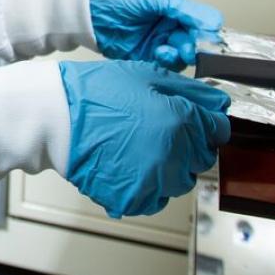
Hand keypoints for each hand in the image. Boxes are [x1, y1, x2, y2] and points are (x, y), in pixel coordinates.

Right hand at [59, 60, 230, 218]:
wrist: (54, 120)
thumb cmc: (96, 93)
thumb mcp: (146, 75)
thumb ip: (190, 91)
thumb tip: (220, 105)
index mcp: (182, 122)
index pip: (218, 130)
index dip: (205, 122)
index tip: (189, 119)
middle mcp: (175, 155)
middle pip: (202, 158)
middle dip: (188, 145)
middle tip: (157, 130)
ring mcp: (154, 181)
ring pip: (180, 181)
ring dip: (168, 167)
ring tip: (138, 147)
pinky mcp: (134, 199)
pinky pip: (155, 199)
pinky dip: (147, 186)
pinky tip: (127, 165)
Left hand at [90, 0, 221, 69]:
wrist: (88, 13)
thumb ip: (184, 9)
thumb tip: (214, 22)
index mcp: (175, 12)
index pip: (202, 25)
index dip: (206, 33)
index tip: (205, 39)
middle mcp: (170, 29)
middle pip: (194, 44)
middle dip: (194, 48)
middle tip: (189, 49)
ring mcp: (159, 45)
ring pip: (181, 57)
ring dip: (179, 55)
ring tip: (167, 49)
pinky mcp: (146, 60)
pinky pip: (164, 67)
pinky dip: (166, 63)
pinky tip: (159, 55)